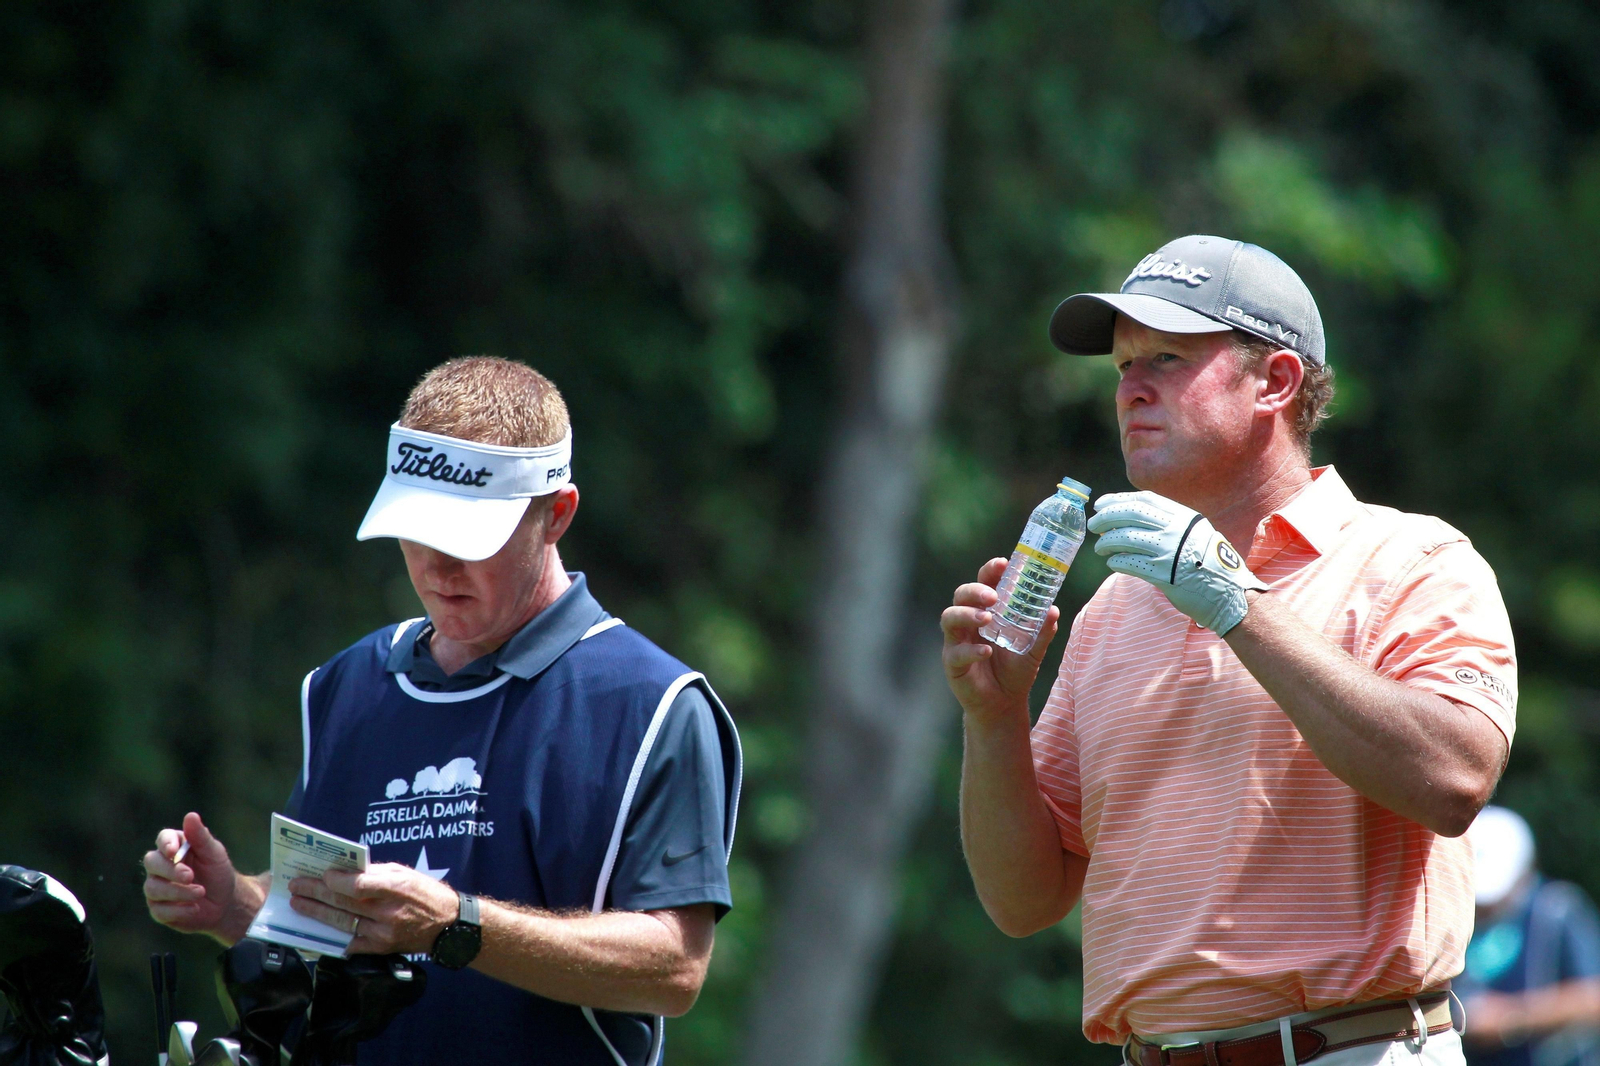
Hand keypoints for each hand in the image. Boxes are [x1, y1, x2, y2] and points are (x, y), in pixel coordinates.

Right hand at [143, 812, 252, 938]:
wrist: (225, 902)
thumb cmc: (218, 872)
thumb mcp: (214, 854)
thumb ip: (201, 837)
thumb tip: (191, 816)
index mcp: (175, 847)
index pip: (163, 839)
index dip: (165, 844)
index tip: (174, 852)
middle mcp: (160, 866)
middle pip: (152, 862)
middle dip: (170, 870)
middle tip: (190, 876)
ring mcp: (157, 888)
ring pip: (153, 887)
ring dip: (178, 891)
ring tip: (200, 892)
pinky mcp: (159, 909)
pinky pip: (159, 910)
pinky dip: (178, 910)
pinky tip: (195, 908)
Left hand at [289, 863, 461, 955]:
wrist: (447, 926)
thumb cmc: (425, 893)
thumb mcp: (405, 873)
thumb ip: (374, 873)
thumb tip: (344, 871)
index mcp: (397, 888)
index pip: (359, 885)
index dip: (336, 880)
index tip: (322, 874)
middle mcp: (389, 913)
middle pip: (344, 902)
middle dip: (316, 893)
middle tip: (297, 886)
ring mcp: (383, 933)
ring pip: (342, 922)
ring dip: (316, 912)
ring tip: (299, 903)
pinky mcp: (380, 949)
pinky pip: (349, 942)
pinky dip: (330, 934)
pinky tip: (314, 927)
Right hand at [941, 557, 1060, 722]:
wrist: (1004, 704)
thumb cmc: (1015, 671)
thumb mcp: (1034, 650)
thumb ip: (1042, 632)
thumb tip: (1052, 610)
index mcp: (987, 611)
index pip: (983, 583)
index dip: (990, 570)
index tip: (1003, 563)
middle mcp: (968, 622)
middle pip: (961, 595)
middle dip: (975, 591)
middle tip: (993, 597)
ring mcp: (957, 641)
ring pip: (950, 618)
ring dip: (967, 615)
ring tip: (986, 619)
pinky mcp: (952, 663)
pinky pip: (955, 652)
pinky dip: (970, 650)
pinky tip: (985, 652)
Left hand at [1089, 491, 1267, 634]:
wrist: (1228, 594)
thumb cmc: (1207, 564)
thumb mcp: (1195, 533)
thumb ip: (1169, 523)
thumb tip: (1130, 516)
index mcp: (1184, 517)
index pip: (1144, 500)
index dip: (1118, 499)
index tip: (1100, 504)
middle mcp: (1176, 530)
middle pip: (1130, 515)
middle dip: (1106, 518)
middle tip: (1093, 525)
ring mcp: (1169, 552)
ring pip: (1125, 538)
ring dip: (1107, 542)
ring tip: (1100, 548)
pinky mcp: (1162, 575)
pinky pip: (1129, 563)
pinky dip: (1116, 561)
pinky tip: (1112, 562)